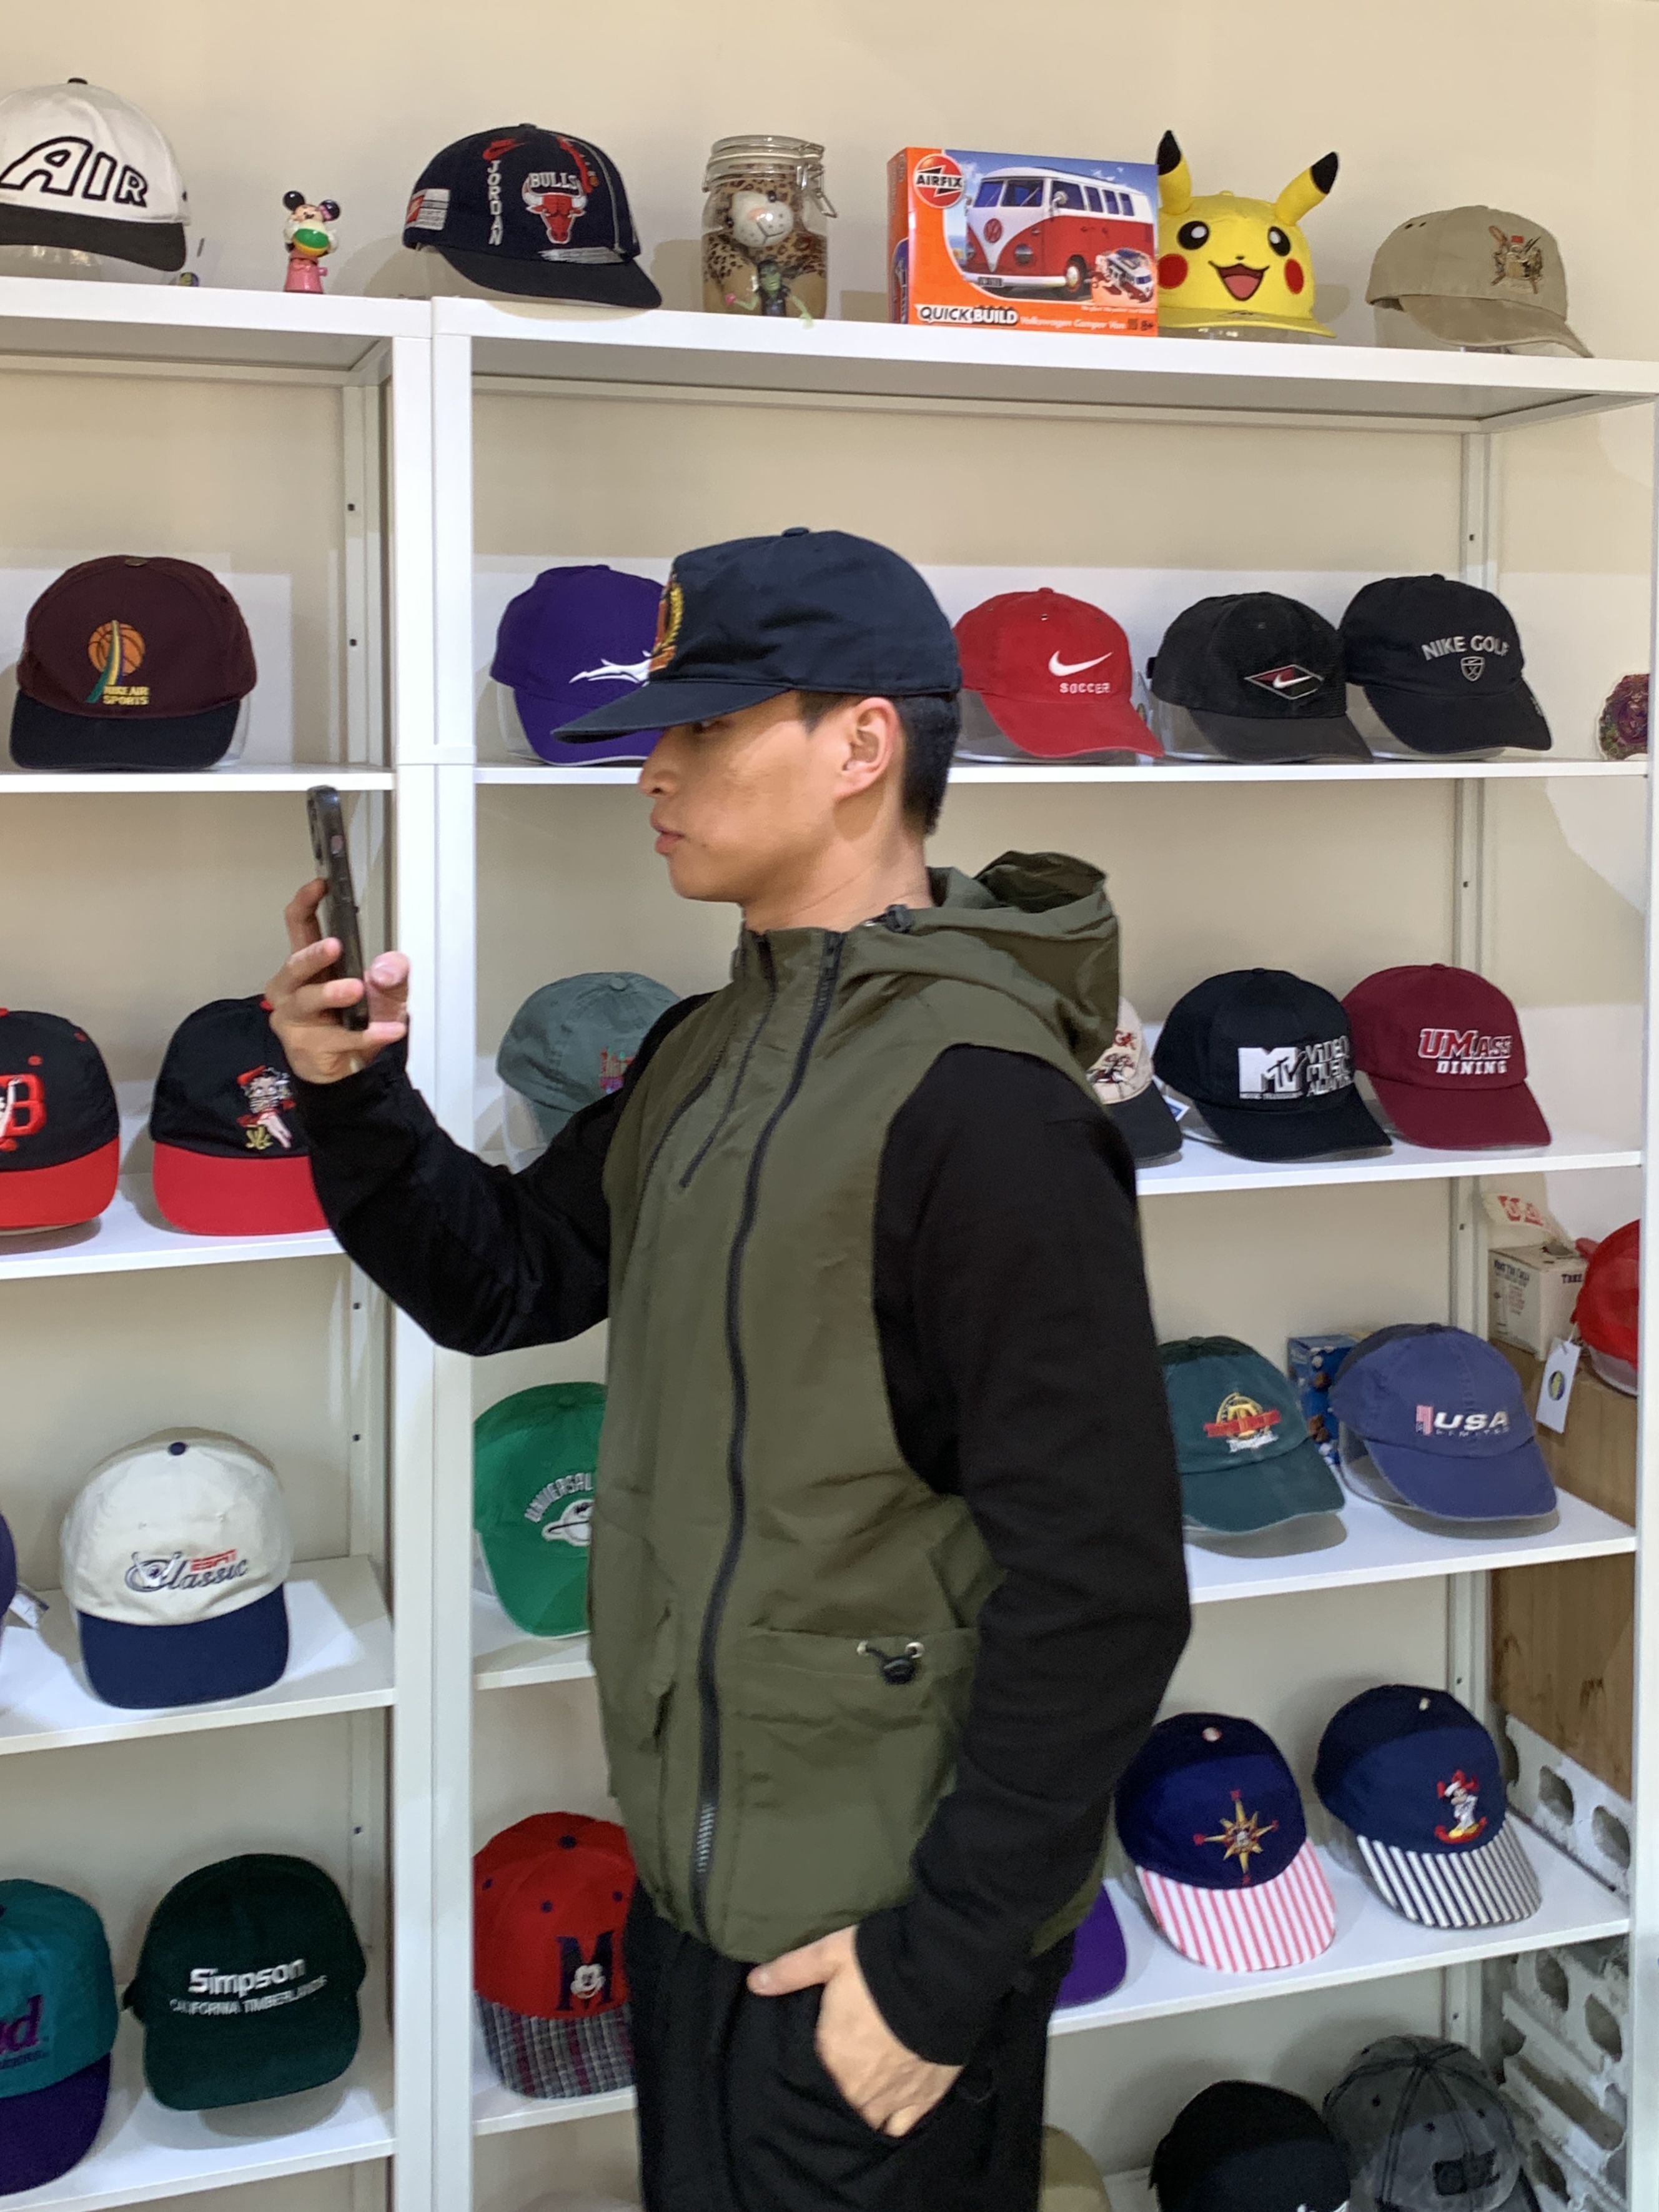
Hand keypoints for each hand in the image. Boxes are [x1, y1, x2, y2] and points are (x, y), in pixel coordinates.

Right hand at [267, 879, 409, 1084]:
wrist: (346, 1070)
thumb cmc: (355, 1021)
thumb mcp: (386, 992)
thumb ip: (393, 974)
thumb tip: (384, 969)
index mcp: (307, 967)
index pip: (298, 928)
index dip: (305, 904)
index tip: (319, 885)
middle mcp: (292, 989)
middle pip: (294, 966)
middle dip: (313, 955)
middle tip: (333, 945)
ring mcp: (294, 1019)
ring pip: (307, 1001)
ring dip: (332, 993)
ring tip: (357, 988)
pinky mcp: (305, 1047)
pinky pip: (338, 1039)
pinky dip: (369, 1034)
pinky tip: (392, 1029)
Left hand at [747, 1927, 959, 2137]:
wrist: (942, 1975)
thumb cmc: (880, 1964)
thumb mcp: (830, 1955)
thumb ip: (791, 1971)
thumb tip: (753, 1983)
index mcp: (830, 2057)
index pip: (807, 2082)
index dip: (806, 2076)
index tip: (809, 2066)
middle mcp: (857, 2088)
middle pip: (837, 2106)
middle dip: (832, 2096)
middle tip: (835, 2078)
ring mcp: (892, 2098)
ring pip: (866, 2121)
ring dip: (860, 2111)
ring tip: (859, 2096)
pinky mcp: (924, 2099)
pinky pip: (901, 2127)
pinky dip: (893, 2122)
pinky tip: (889, 2111)